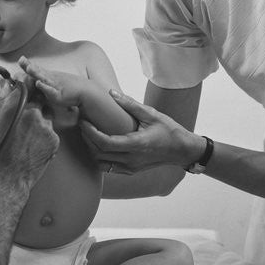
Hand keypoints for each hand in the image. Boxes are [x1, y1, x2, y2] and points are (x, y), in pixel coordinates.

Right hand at [0, 88, 57, 184]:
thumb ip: (2, 103)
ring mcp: (45, 126)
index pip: (25, 85)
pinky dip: (44, 134)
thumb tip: (8, 87)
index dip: (25, 86)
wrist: (7, 180)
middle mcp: (32, 113)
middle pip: (39, 99)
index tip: (25, 88)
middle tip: (25, 116)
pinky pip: (50, 130)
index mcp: (14, 107)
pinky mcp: (54, 139)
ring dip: (39, 120)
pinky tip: (32, 144)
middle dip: (33, 104)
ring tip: (27, 135)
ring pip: (45, 115)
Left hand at [17, 56, 84, 107]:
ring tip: (29, 68)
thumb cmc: (71, 87)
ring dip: (36, 73)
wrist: (86, 91)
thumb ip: (45, 81)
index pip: (37, 69)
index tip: (20, 59)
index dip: (28, 65)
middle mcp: (52, 79)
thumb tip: (36, 80)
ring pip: (44, 79)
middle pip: (39, 72)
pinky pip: (51, 91)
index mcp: (50, 76)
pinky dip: (45, 87)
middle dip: (30, 67)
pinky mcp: (59, 95)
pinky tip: (38, 83)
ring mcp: (55, 86)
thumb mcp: (55, 82)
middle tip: (21, 60)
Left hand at [79, 92, 194, 173]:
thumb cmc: (169, 130)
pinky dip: (99, 157)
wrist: (182, 150)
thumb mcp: (151, 114)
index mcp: (136, 144)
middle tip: (82, 124)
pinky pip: (108, 168)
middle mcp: (132, 159)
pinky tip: (98, 144)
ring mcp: (131, 167)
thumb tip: (111, 93)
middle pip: (99, 153)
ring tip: (88, 134)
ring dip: (91, 149)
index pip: (105, 142)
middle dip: (87, 139)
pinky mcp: (131, 171)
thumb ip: (130, 104)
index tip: (83, 121)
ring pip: (101, 163)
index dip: (90, 132)